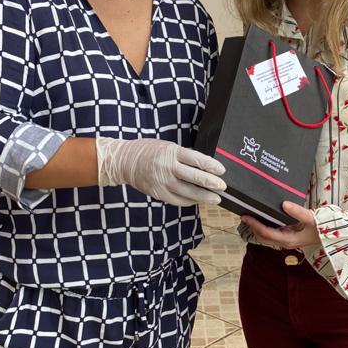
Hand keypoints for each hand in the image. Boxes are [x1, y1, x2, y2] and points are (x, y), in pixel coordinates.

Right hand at [96, 138, 225, 205]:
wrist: (125, 161)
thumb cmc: (149, 151)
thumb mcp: (168, 147)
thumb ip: (184, 156)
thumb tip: (204, 167)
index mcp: (172, 152)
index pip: (197, 159)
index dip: (211, 166)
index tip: (222, 171)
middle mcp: (168, 168)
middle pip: (195, 178)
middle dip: (211, 184)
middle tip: (222, 187)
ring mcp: (163, 182)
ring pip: (188, 192)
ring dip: (204, 197)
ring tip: (216, 199)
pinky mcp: (158, 193)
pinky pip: (178, 200)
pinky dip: (190, 201)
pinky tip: (197, 200)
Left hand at [241, 201, 320, 248]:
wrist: (333, 235)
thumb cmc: (322, 228)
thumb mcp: (311, 219)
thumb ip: (298, 212)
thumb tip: (284, 204)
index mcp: (288, 239)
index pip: (266, 233)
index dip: (255, 225)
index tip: (246, 216)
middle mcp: (285, 242)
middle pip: (263, 237)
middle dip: (252, 227)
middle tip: (245, 215)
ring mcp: (287, 240)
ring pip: (267, 237)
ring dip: (257, 228)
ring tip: (251, 217)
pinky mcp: (289, 236)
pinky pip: (273, 233)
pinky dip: (265, 227)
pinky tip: (264, 218)